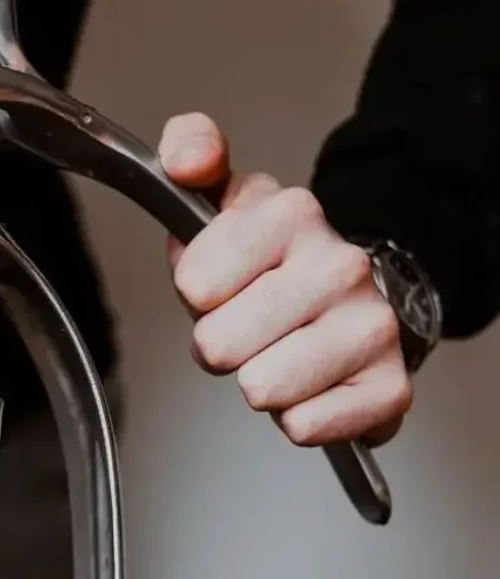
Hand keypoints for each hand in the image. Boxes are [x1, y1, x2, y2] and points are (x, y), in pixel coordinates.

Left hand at [159, 113, 411, 446]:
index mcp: (291, 213)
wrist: (344, 296)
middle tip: (246, 321)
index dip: (195, 292)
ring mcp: (371, 325)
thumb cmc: (265, 257)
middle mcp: (339, 264)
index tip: (216, 280)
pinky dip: (295, 415)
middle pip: (218, 343)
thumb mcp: (218, 195)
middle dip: (218, 341)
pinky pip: (304, 425)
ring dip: (256, 378)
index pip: (194, 283)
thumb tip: (188, 160)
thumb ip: (189, 153)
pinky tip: (309, 382)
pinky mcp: (390, 386)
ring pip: (260, 388)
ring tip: (276, 348)